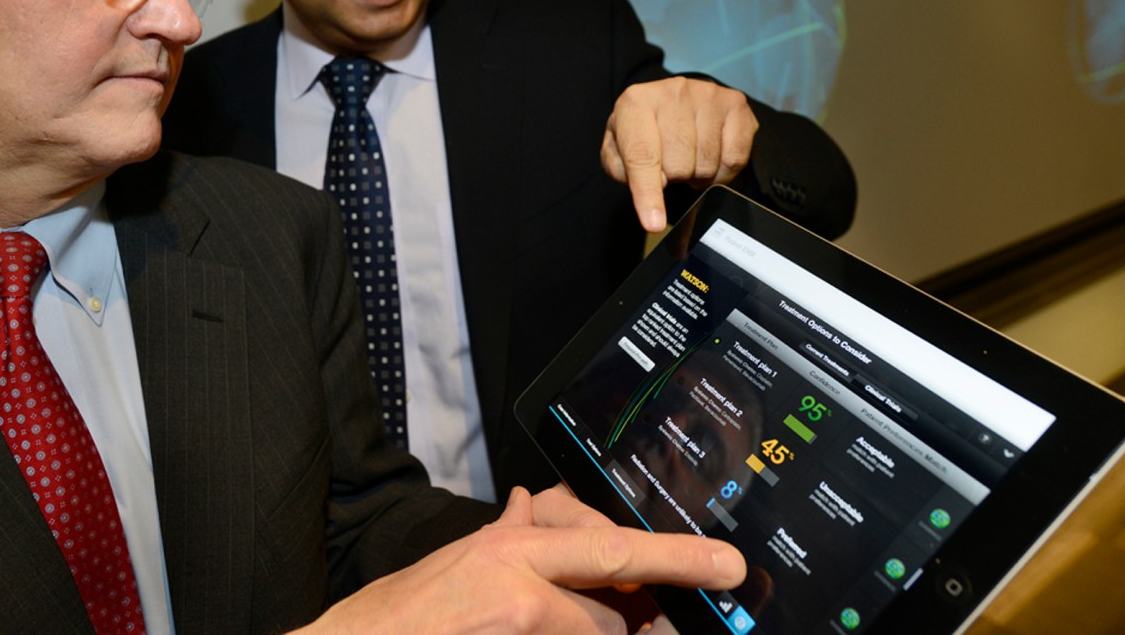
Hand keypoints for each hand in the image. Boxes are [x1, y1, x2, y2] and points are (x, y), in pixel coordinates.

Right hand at [297, 485, 745, 634]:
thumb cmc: (398, 614)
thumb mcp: (457, 560)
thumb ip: (508, 533)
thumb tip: (535, 502)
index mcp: (511, 549)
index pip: (612, 549)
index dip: (677, 557)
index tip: (727, 566)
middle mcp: (520, 588)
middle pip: (610, 617)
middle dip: (611, 627)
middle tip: (582, 621)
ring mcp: (518, 629)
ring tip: (515, 626)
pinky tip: (511, 634)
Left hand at [601, 78, 757, 231]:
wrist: (671, 102)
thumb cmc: (644, 131)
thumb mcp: (619, 149)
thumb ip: (623, 171)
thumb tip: (648, 194)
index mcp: (635, 103)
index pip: (642, 156)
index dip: (648, 193)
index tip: (653, 222)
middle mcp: (672, 92)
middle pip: (678, 166)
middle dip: (673, 178)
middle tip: (669, 166)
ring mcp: (707, 94)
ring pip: (707, 164)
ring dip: (697, 175)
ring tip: (688, 159)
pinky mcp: (735, 103)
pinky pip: (734, 159)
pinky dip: (722, 172)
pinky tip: (710, 158)